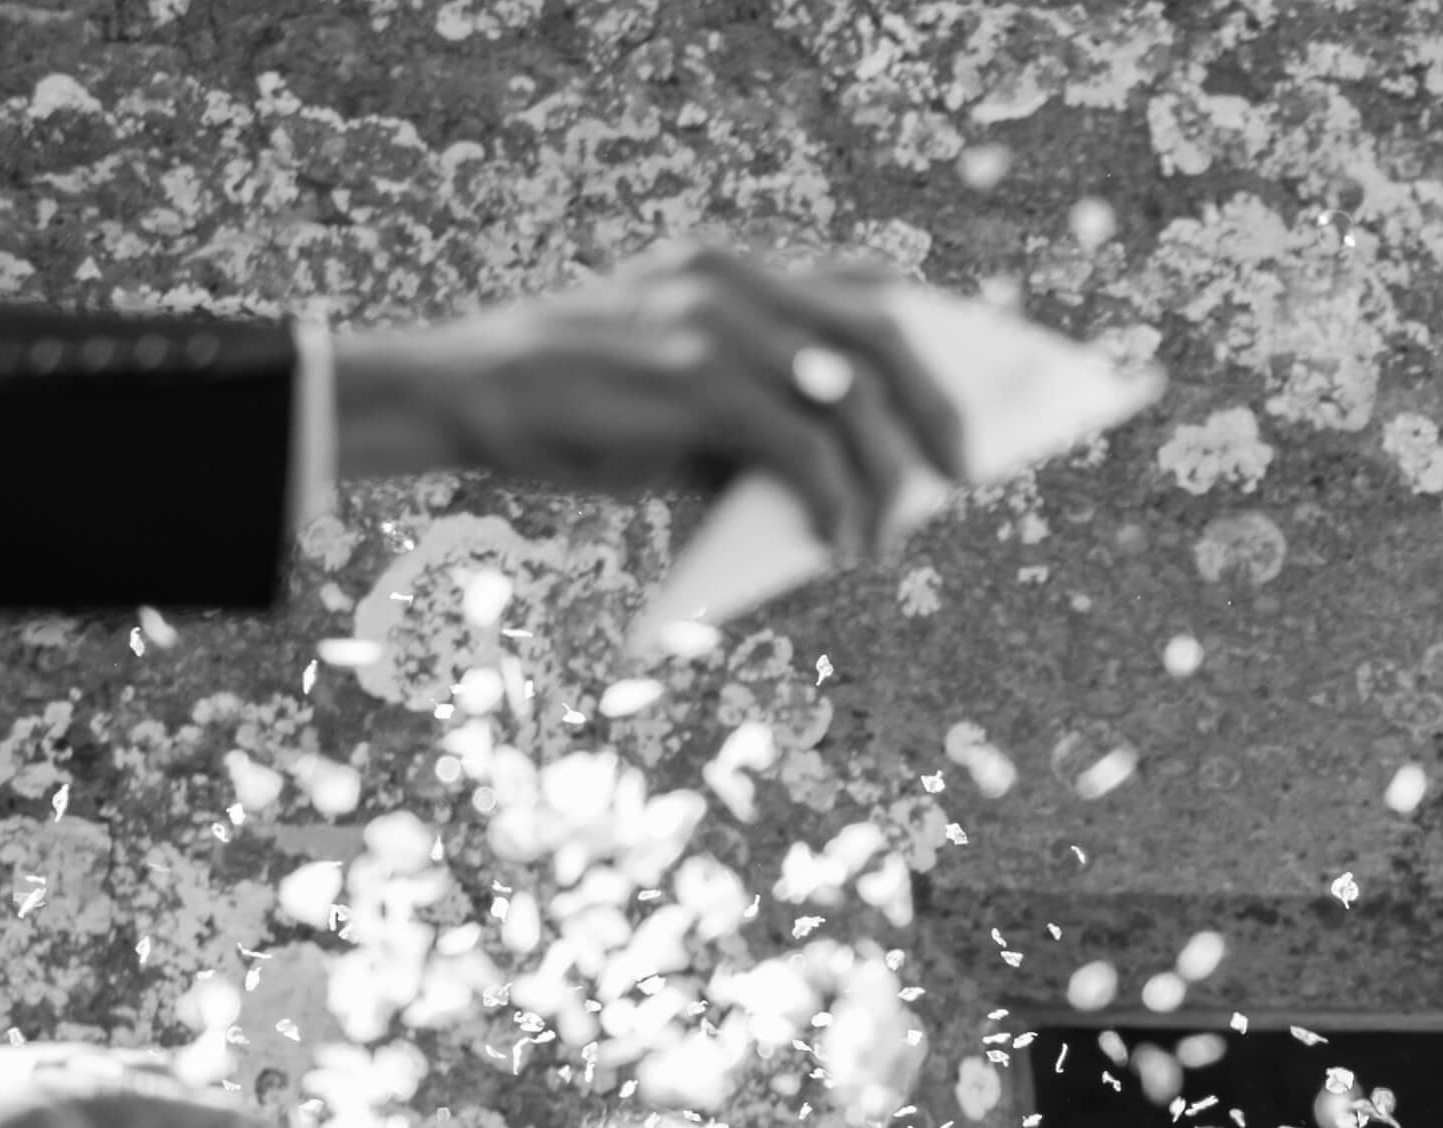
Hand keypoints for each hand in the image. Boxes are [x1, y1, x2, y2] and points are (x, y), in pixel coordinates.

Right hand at [337, 252, 971, 560]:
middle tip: (964, 473)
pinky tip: (836, 545)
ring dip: (883, 480)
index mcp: (727, 267)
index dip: (930, 334)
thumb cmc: (577, 410)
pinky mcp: (696, 377)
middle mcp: (730, 278)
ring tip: (880, 540)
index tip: (975, 389)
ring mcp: (713, 320)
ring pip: (852, 399)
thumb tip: (868, 476)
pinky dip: (834, 504)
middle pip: (879, 333)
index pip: (857, 283)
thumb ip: (763, 411)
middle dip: (937, 406)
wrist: (467, 397)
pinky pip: (803, 447)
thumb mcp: (684, 398)